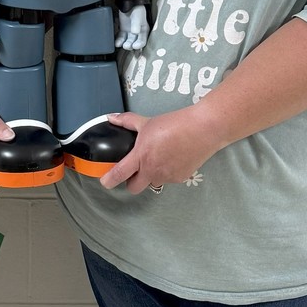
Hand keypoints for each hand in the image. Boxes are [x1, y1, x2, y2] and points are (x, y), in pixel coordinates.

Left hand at [99, 108, 221, 194]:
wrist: (202, 130)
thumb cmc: (174, 124)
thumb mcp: (147, 122)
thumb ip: (127, 121)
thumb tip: (112, 118)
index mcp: (141, 157)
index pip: (120, 174)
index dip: (109, 180)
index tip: (105, 181)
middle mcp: (153, 171)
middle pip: (134, 188)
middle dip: (130, 181)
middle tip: (132, 169)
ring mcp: (167, 177)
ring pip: (152, 182)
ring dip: (150, 174)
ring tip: (157, 156)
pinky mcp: (180, 178)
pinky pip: (167, 179)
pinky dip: (166, 171)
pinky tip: (171, 157)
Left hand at [115, 5, 147, 49]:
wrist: (129, 2)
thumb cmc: (136, 9)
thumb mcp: (138, 16)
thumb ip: (136, 24)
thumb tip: (135, 33)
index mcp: (144, 30)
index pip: (142, 41)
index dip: (139, 45)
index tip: (135, 46)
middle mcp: (138, 33)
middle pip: (134, 43)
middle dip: (130, 45)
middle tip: (126, 46)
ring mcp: (130, 32)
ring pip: (127, 41)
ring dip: (124, 44)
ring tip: (120, 44)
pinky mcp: (123, 30)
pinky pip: (121, 37)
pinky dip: (118, 41)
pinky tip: (116, 43)